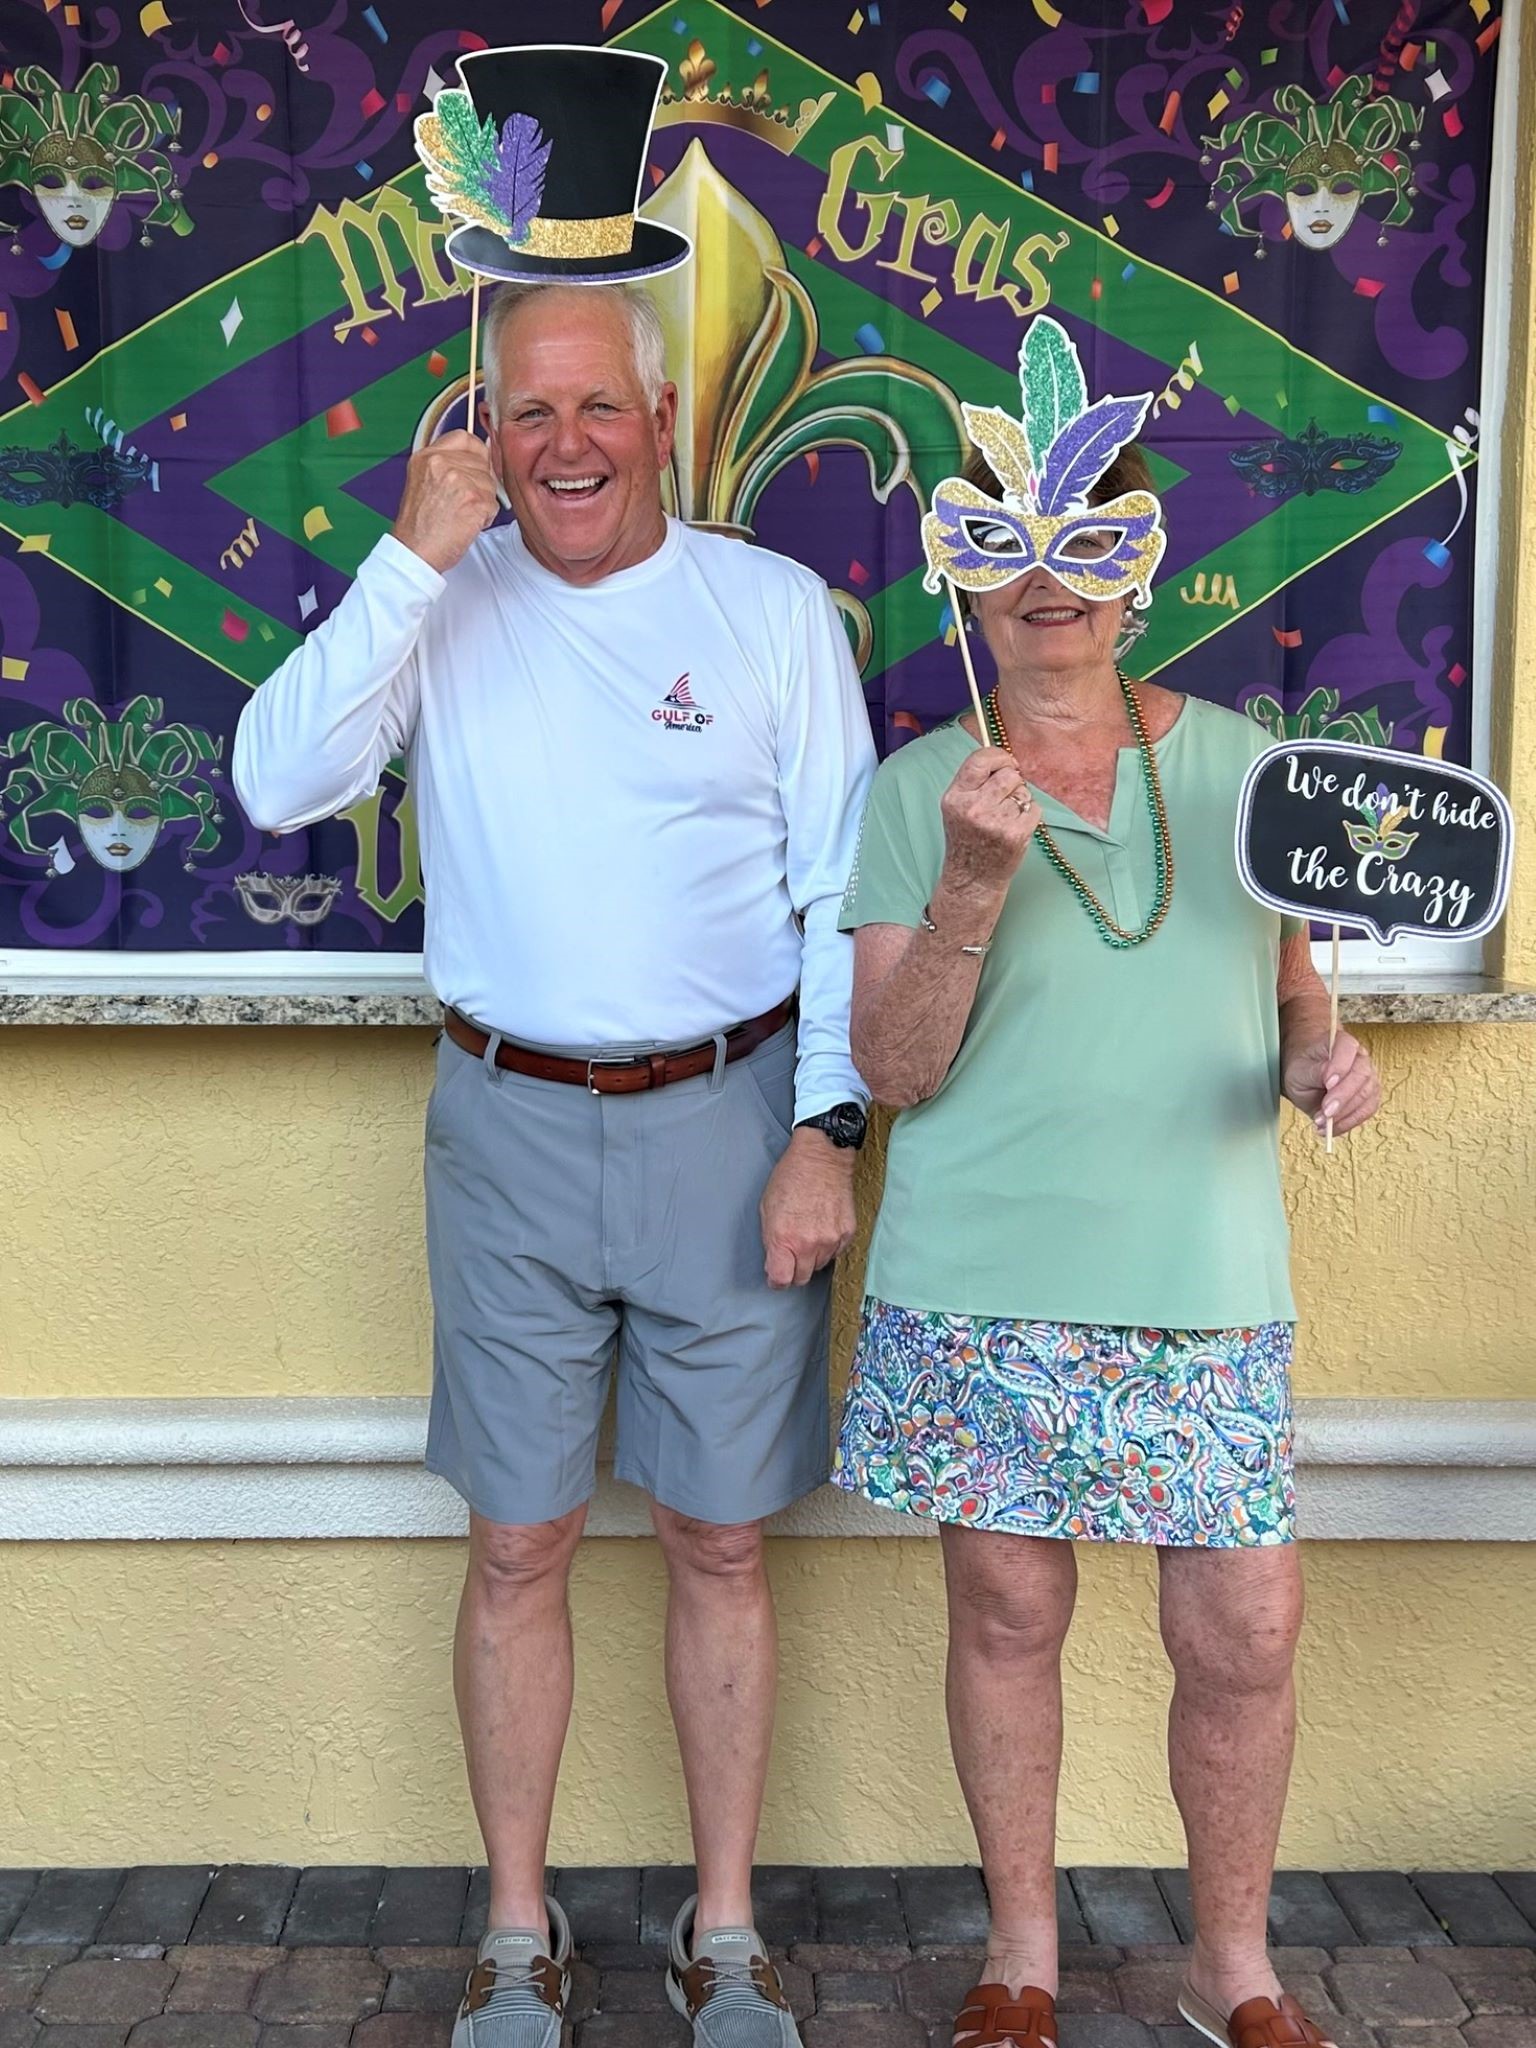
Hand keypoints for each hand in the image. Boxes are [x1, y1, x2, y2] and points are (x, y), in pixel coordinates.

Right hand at [390, 430, 499, 574]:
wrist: (414, 552)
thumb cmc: (419, 525)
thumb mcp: (423, 482)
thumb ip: (446, 465)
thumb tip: (476, 457)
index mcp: (427, 456)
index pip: (465, 438)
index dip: (475, 453)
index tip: (474, 468)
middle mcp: (442, 463)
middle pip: (482, 462)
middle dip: (479, 483)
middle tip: (461, 502)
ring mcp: (458, 479)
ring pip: (490, 483)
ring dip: (482, 501)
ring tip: (460, 514)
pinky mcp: (473, 499)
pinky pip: (493, 504)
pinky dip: (485, 518)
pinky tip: (466, 524)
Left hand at [760, 1126, 857, 1287]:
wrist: (822, 1157)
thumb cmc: (791, 1177)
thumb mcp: (767, 1209)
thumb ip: (771, 1241)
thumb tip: (776, 1264)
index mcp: (784, 1238)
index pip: (781, 1280)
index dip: (776, 1280)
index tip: (776, 1275)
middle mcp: (808, 1243)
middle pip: (801, 1278)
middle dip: (793, 1270)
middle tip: (790, 1254)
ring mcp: (830, 1239)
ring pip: (819, 1266)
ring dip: (811, 1257)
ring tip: (807, 1232)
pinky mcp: (847, 1233)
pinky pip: (835, 1252)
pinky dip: (828, 1245)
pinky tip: (822, 1226)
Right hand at [938, 745, 1041, 901]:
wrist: (972, 878)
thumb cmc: (968, 838)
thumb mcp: (958, 807)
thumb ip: (974, 781)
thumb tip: (1004, 758)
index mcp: (955, 797)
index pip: (980, 760)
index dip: (998, 756)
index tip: (1006, 762)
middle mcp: (973, 808)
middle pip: (1008, 774)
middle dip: (1012, 780)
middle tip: (1005, 795)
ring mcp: (995, 822)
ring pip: (1023, 791)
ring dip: (1020, 799)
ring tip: (1006, 816)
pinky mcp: (1015, 834)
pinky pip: (1034, 807)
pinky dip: (1030, 815)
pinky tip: (1015, 826)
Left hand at [1283, 1028, 1380, 1138]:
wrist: (1306, 1077)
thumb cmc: (1303, 1068)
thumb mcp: (1300, 1069)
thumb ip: (1316, 1071)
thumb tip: (1331, 1079)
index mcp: (1342, 1043)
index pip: (1347, 1048)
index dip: (1340, 1066)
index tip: (1328, 1083)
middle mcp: (1360, 1058)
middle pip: (1361, 1076)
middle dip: (1343, 1097)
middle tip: (1325, 1112)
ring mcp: (1368, 1078)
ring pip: (1367, 1096)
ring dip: (1345, 1114)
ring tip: (1322, 1122)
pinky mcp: (1369, 1097)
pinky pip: (1366, 1111)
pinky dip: (1349, 1122)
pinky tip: (1331, 1128)